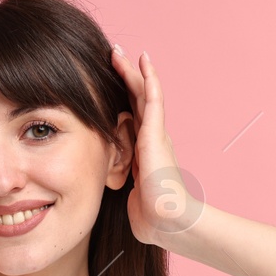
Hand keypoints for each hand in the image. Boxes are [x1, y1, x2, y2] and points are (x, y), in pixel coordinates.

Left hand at [109, 45, 202, 245]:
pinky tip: (144, 63)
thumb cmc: (153, 217)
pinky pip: (154, 102)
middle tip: (112, 56)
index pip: (130, 116)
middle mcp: (151, 138)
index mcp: (143, 150)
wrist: (168, 222)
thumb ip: (122, 186)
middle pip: (135, 100)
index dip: (120, 97)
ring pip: (143, 95)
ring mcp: (156, 135)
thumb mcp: (130, 195)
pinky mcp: (156, 135)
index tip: (107, 81)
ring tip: (121, 52)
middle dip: (124, 77)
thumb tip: (109, 192)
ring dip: (133, 72)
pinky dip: (149, 80)